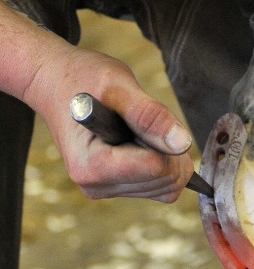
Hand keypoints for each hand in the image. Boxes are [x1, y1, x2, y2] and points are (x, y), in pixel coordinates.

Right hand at [30, 46, 194, 202]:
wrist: (57, 84)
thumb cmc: (83, 79)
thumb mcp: (119, 86)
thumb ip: (151, 115)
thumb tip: (182, 143)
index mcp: (91, 165)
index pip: (156, 167)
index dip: (164, 140)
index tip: (145, 117)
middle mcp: (96, 185)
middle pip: (166, 180)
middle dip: (169, 149)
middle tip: (143, 120)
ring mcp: (106, 189)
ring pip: (167, 186)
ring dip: (167, 155)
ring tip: (137, 129)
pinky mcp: (117, 187)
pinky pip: (161, 187)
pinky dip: (164, 164)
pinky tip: (142, 142)